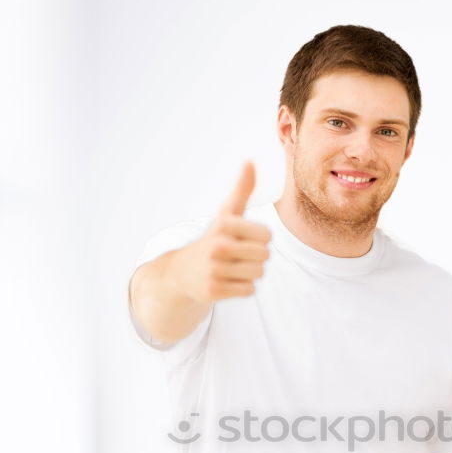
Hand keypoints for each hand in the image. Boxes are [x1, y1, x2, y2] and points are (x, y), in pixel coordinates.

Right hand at [172, 160, 271, 303]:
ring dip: (250, 272)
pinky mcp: (214, 291)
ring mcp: (214, 270)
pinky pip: (249, 290)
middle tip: (238, 255)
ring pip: (258, 273)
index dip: (261, 239)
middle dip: (256, 257)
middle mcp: (218, 246)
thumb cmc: (214, 239)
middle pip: (265, 255)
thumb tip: (250, 161)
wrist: (183, 272)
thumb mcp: (226, 214)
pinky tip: (227, 281)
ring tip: (232, 267)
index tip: (245, 238)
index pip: (267, 236)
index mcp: (224, 225)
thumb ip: (242, 190)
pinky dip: (242, 287)